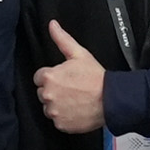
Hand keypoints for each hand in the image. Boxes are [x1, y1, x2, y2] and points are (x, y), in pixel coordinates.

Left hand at [34, 20, 107, 135]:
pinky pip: (57, 121)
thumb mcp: (79, 54)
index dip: (52, 77)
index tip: (64, 79)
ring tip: (74, 100)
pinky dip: (65, 117)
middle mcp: (47, 95)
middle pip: (43, 93)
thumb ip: (62, 39)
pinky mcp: (60, 124)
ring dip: (58, 105)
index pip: (39, 77)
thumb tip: (52, 25)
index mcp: (48, 77)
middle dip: (54, 91)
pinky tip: (76, 110)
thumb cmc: (96, 77)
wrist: (111, 99)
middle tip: (71, 89)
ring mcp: (54, 111)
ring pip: (49, 108)